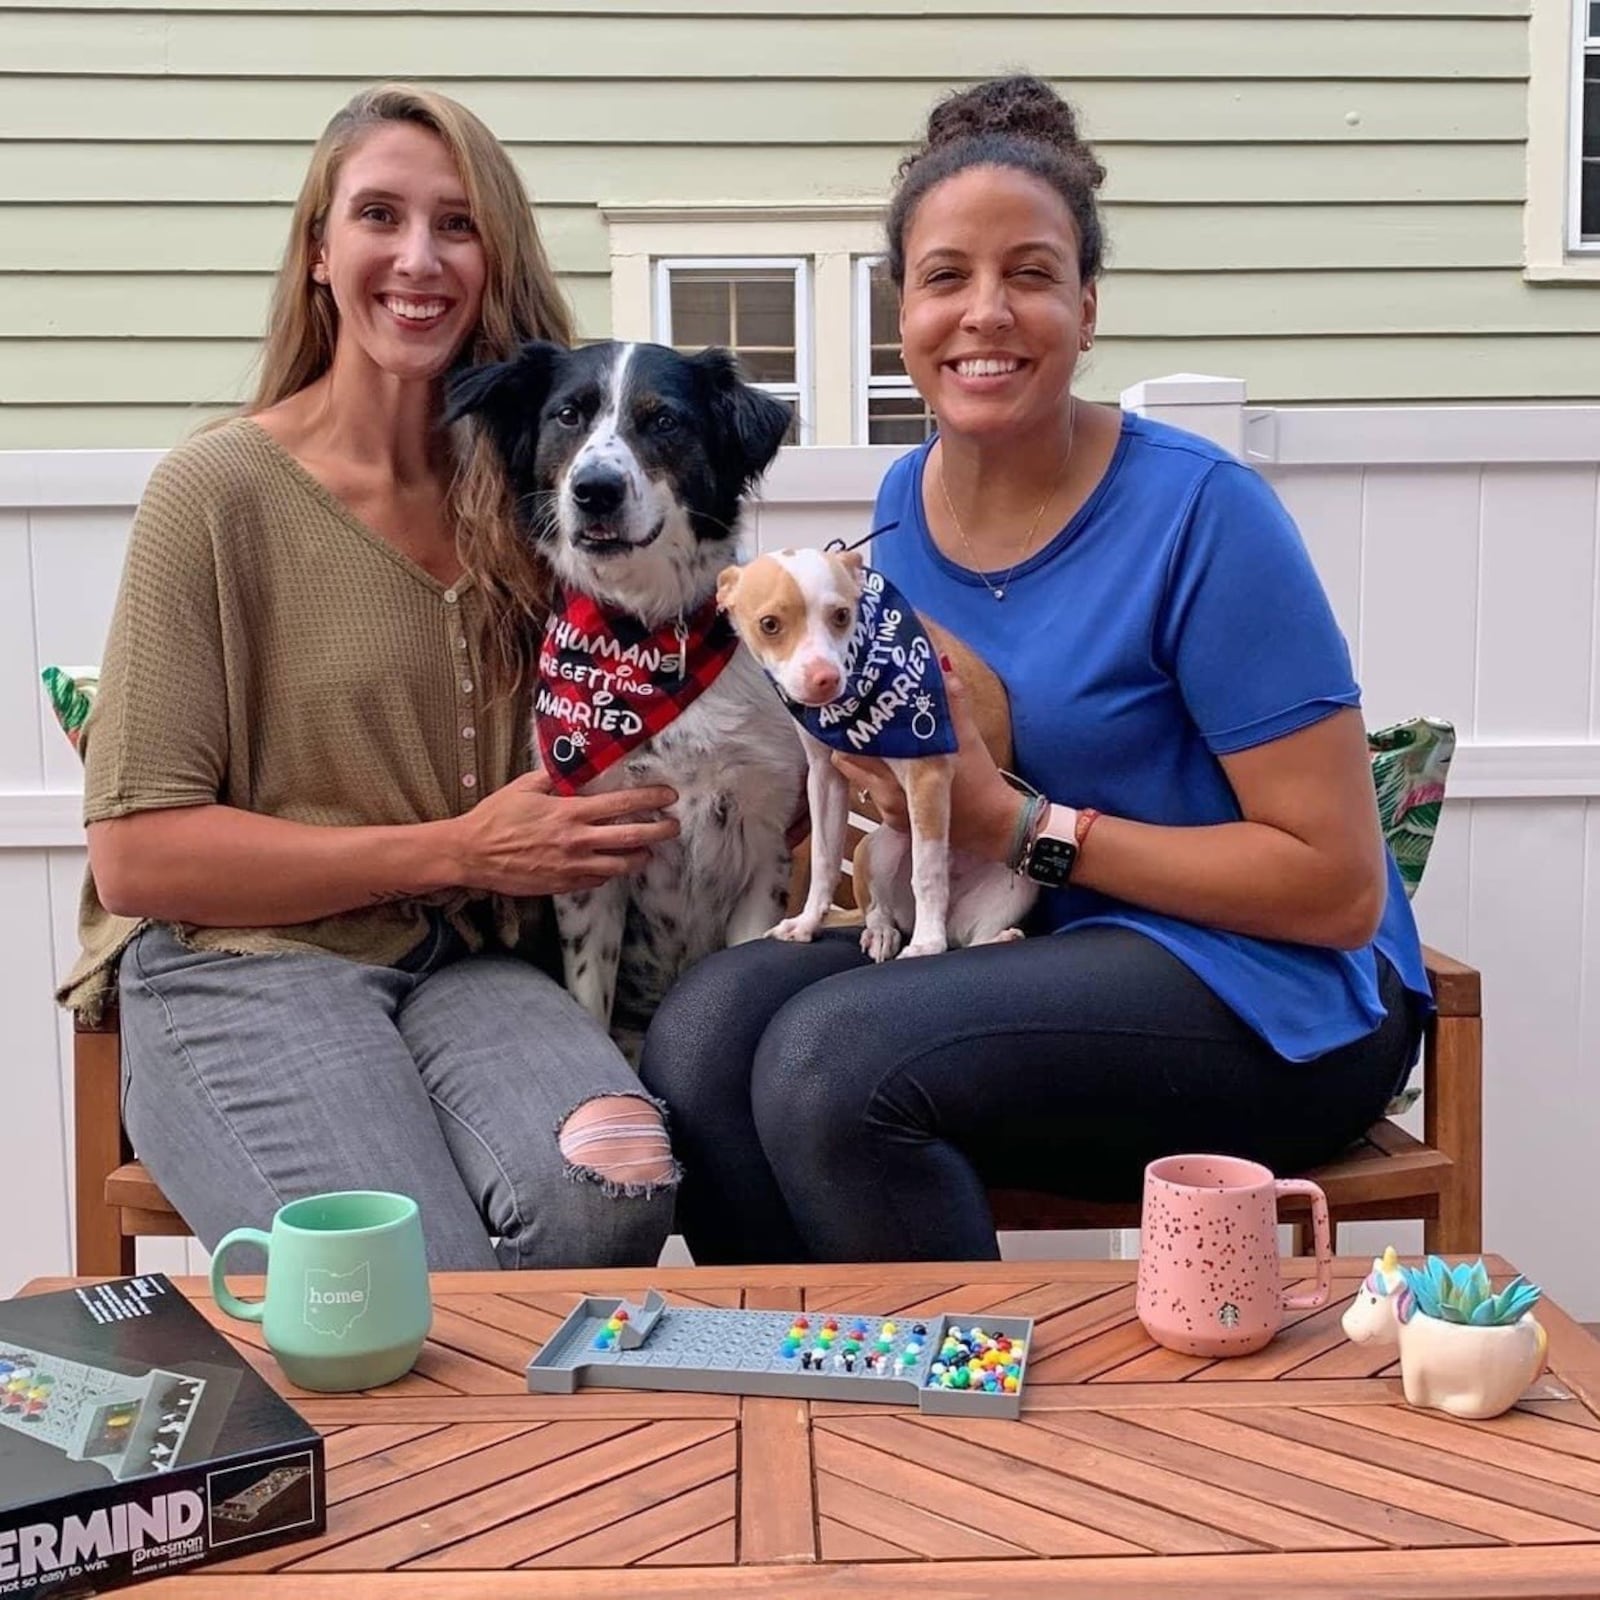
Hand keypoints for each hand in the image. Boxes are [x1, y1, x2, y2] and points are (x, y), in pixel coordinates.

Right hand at [444, 771, 678, 895]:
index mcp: (569, 813)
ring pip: (620, 865)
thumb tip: (575, 766)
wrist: (472, 854)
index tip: (669, 796)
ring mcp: (572, 866)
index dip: (650, 799)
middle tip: (674, 826)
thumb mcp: (524, 787)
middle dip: (659, 831)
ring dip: (640, 857)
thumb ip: (554, 777)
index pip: (621, 804)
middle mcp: (576, 841)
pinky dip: (610, 872)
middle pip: (631, 837)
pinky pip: (597, 880)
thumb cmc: (495, 817)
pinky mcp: (563, 885)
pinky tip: (613, 865)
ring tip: (648, 850)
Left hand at [830, 664, 1020, 859]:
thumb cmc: (981, 780)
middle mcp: (889, 795)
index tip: (850, 707)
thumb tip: (940, 664)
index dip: (849, 726)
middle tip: (856, 719)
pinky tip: (885, 764)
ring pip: (858, 777)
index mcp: (902, 773)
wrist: (994, 826)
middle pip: (848, 761)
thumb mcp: (968, 738)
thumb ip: (951, 702)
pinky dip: (875, 780)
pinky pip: (872, 795)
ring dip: (862, 760)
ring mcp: (890, 812)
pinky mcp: (894, 823)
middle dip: (851, 741)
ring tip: (869, 739)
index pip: (854, 747)